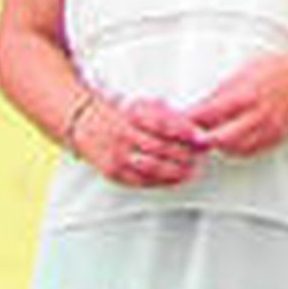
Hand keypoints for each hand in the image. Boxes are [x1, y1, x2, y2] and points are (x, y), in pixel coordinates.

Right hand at [76, 95, 208, 186]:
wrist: (86, 125)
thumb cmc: (123, 115)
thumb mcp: (145, 106)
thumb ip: (168, 116)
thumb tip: (196, 129)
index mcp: (132, 116)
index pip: (164, 124)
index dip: (186, 132)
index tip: (201, 136)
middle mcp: (123, 136)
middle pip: (161, 148)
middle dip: (185, 153)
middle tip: (201, 155)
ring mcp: (117, 156)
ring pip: (153, 168)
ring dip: (177, 171)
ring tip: (193, 169)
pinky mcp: (114, 173)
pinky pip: (142, 181)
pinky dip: (163, 182)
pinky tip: (177, 179)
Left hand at [187, 54, 287, 156]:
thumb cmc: (277, 71)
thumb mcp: (245, 71)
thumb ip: (222, 91)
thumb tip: (201, 105)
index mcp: (246, 94)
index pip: (208, 113)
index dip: (189, 118)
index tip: (179, 120)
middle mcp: (256, 115)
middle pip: (217, 138)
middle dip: (199, 139)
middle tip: (188, 137)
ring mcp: (265, 130)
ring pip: (231, 148)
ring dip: (216, 145)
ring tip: (207, 138)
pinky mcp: (272, 139)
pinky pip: (247, 151)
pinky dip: (234, 149)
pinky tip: (229, 142)